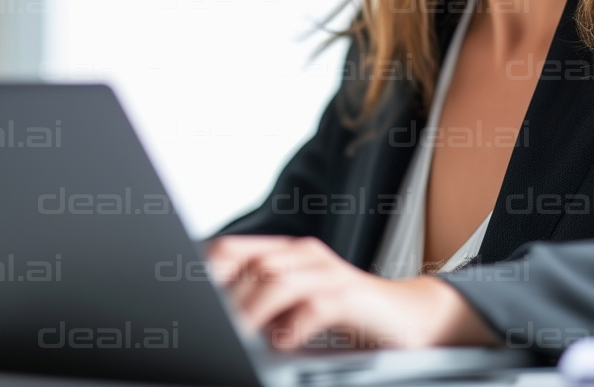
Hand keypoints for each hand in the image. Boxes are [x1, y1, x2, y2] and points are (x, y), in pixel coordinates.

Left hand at [207, 234, 499, 350]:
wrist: (411, 319)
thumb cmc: (347, 318)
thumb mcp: (297, 309)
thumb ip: (263, 307)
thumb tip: (214, 322)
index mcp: (287, 254)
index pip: (232, 251)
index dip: (204, 271)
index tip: (183, 299)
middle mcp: (305, 255)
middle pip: (251, 264)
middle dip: (225, 299)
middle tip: (209, 331)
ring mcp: (330, 272)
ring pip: (277, 280)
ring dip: (251, 312)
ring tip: (237, 340)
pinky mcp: (353, 296)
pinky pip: (316, 303)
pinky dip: (294, 324)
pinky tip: (284, 342)